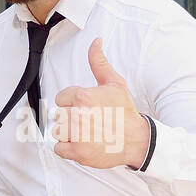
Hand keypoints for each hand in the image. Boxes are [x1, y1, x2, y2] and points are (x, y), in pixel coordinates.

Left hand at [52, 38, 150, 168]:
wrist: (137, 140)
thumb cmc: (125, 113)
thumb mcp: (114, 83)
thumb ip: (99, 62)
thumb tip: (96, 42)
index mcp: (83, 96)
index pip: (60, 98)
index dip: (72, 102)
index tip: (85, 107)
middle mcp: (78, 115)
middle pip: (59, 115)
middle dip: (71, 117)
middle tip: (88, 121)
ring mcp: (77, 135)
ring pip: (58, 131)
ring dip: (69, 133)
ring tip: (85, 133)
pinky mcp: (78, 153)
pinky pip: (59, 149)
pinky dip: (68, 149)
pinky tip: (82, 144)